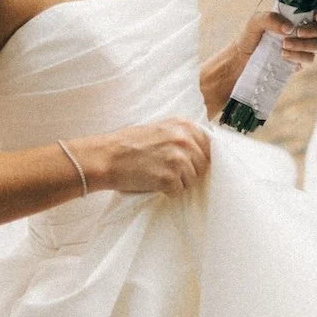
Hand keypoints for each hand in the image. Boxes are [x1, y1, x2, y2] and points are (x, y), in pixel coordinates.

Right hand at [79, 119, 211, 198]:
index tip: (190, 162)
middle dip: (189, 171)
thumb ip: (181, 136)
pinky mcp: (170, 178)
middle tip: (168, 170)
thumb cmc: (129, 144)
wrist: (107, 157)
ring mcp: (179, 159)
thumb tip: (201, 150)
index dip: (200, 157)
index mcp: (184, 125)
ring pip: (192, 179)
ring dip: (178, 182)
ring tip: (157, 174)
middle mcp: (185, 140)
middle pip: (203, 164)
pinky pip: (179, 191)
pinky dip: (167, 191)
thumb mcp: (159, 129)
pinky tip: (153, 182)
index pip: (209, 145)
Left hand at [240, 6, 316, 72]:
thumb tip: (290, 28)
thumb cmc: (250, 36)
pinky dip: (298, 56)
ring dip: (305, 44)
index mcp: (298, 15)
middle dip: (315, 29)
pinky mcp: (301, 61)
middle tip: (298, 32)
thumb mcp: (256, 21)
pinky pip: (310, 59)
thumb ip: (271, 18)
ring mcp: (305, 46)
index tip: (316, 16)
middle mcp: (305, 29)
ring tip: (284, 45)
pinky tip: (284, 55)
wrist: (243, 59)